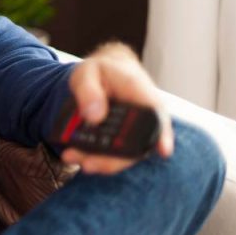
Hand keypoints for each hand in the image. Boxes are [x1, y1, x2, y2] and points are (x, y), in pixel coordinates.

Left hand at [61, 42, 173, 174]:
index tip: (163, 150)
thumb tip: (94, 116)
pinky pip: (112, 153)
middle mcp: (142, 114)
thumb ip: (88, 90)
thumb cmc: (101, 71)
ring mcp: (134, 130)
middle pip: (138, 143)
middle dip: (114, 160)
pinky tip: (75, 156)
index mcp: (139, 91)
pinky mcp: (122, 139)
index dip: (163, 134)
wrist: (105, 72)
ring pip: (124, 153)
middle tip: (87, 164)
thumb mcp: (87, 72)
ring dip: (101, 161)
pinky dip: (94, 157)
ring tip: (72, 157)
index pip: (157, 114)